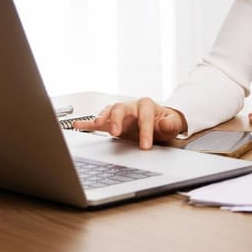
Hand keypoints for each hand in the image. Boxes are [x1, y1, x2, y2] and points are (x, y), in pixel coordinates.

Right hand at [71, 97, 186, 149]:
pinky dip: (88, 123)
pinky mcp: (113, 122)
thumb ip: (170, 124)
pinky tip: (78, 125)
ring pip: (109, 112)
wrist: (159, 122)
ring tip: (97, 125)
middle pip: (121, 109)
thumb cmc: (164, 122)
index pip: (144, 116)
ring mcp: (120, 114)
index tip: (145, 146)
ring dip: (103, 118)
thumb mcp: (173, 124)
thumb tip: (164, 123)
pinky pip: (99, 122)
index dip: (144, 131)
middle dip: (117, 120)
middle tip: (116, 133)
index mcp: (146, 105)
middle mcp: (131, 107)